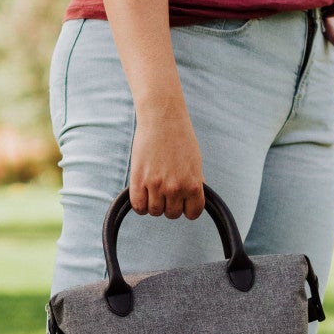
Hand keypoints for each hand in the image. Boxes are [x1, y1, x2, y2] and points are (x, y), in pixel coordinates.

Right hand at [129, 102, 204, 219]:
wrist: (162, 118)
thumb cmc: (180, 137)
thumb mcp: (195, 162)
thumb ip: (195, 183)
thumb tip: (194, 200)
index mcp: (193, 184)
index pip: (192, 213)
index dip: (187, 208)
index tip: (182, 201)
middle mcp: (175, 188)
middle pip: (171, 214)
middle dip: (169, 204)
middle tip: (166, 190)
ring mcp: (156, 185)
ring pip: (154, 211)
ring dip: (154, 204)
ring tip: (153, 189)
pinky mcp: (138, 180)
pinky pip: (138, 206)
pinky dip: (140, 205)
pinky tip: (142, 193)